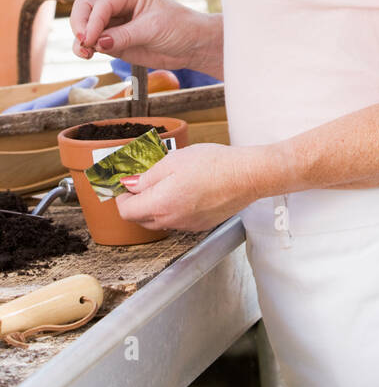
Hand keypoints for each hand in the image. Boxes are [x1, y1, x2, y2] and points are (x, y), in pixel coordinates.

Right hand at [70, 0, 202, 68]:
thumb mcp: (152, 29)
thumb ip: (124, 36)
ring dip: (80, 39)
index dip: (92, 21)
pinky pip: (91, 42)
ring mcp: (113, 21)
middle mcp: (117, 2)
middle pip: (84, 8)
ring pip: (84, 26)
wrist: (191, 45)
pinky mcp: (112, 39)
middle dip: (80, 26)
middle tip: (85, 44)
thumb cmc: (178, 28)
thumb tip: (98, 43)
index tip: (91, 39)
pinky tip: (89, 55)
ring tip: (86, 53)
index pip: (100, 2)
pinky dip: (84, 48)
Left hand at [115, 142, 260, 232]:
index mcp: (160, 204)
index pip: (126, 211)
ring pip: (159, 221)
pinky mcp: (200, 225)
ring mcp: (187, 226)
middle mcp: (171, 221)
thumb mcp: (173, 161)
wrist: (247, 176)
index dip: (122, 197)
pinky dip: (174, 209)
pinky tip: (187, 192)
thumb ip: (147, 176)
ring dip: (155, 206)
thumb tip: (128, 185)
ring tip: (168, 184)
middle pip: (140, 219)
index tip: (127, 183)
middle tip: (146, 181)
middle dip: (137, 202)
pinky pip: (177, 221)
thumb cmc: (214, 164)